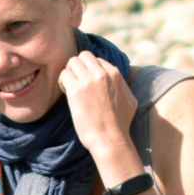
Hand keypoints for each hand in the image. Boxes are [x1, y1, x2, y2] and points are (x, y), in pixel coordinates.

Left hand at [60, 52, 138, 171]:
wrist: (110, 139)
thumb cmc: (120, 124)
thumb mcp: (130, 99)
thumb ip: (122, 85)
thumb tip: (117, 80)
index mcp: (115, 74)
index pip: (97, 60)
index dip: (90, 70)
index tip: (88, 83)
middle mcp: (102, 73)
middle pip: (84, 56)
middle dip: (79, 67)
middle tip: (76, 81)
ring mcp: (88, 81)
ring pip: (72, 62)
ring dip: (69, 72)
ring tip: (70, 87)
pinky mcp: (76, 90)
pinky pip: (64, 74)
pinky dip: (63, 81)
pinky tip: (66, 92)